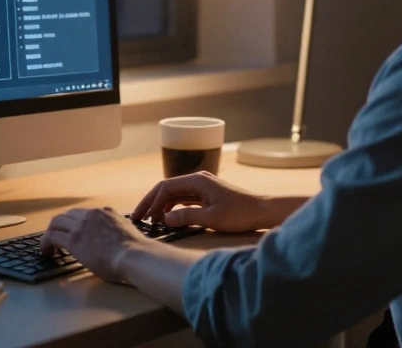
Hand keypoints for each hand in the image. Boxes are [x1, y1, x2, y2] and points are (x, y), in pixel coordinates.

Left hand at [39, 207, 151, 283]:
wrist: (134, 256)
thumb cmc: (136, 252)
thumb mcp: (127, 233)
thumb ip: (118, 231)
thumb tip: (116, 241)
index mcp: (106, 212)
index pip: (84, 213)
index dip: (75, 223)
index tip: (72, 232)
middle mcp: (92, 214)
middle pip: (68, 215)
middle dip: (60, 226)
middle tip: (56, 238)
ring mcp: (81, 225)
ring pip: (56, 222)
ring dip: (50, 234)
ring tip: (48, 247)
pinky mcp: (73, 240)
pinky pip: (51, 237)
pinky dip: (45, 243)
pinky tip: (46, 252)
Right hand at [131, 171, 270, 232]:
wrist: (263, 211)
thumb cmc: (240, 214)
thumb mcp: (211, 218)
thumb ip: (186, 217)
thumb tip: (164, 219)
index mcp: (197, 180)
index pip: (165, 187)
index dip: (151, 202)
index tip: (141, 216)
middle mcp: (198, 180)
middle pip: (167, 189)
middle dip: (152, 203)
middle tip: (138, 218)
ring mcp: (202, 187)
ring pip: (175, 194)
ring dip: (162, 206)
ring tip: (152, 221)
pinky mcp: (207, 195)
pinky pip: (184, 200)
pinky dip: (173, 208)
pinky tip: (168, 219)